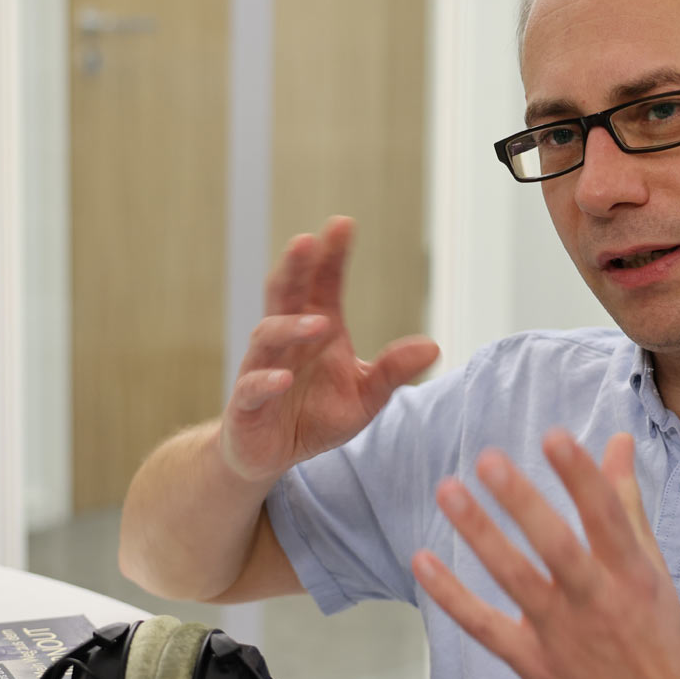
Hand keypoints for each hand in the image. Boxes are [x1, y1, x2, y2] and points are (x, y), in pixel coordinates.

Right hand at [221, 216, 438, 481]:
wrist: (271, 454)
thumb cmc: (316, 416)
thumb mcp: (366, 397)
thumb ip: (393, 371)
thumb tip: (433, 346)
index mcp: (316, 328)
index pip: (322, 284)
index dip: (330, 255)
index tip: (343, 223)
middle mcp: (286, 341)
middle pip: (285, 294)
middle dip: (295, 267)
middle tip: (306, 241)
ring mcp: (262, 368)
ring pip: (266, 336)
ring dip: (291, 326)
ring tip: (320, 323)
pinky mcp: (246, 404)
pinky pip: (251, 386)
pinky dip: (266, 381)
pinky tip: (284, 378)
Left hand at [412, 429, 679, 678]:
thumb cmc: (658, 634)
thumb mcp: (651, 566)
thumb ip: (626, 501)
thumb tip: (618, 441)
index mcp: (630, 574)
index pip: (606, 516)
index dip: (581, 476)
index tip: (554, 437)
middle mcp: (597, 601)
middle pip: (557, 546)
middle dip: (523, 503)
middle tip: (489, 461)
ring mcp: (562, 635)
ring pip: (517, 579)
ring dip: (481, 535)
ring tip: (449, 491)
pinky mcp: (534, 664)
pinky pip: (486, 626)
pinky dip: (452, 597)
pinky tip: (423, 562)